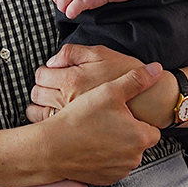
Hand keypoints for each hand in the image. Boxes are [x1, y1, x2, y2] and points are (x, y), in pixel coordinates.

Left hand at [27, 42, 144, 121]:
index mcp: (73, 80)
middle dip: (40, 89)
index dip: (43, 73)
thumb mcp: (102, 53)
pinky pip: (54, 130)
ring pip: (40, 114)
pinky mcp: (79, 134)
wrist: (150, 102)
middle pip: (37, 94)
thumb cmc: (126, 75)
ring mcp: (73, 121)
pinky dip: (50, 124)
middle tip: (48, 88)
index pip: (41, 75)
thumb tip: (52, 60)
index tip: (48, 75)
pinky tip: (60, 120)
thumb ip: (74, 52)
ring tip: (49, 104)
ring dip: (39, 108)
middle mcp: (68, 101)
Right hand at [37, 64, 162, 184]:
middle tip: (107, 120)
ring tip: (97, 131)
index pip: (153, 128)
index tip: (123, 113)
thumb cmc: (80, 119)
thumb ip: (136, 80)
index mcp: (140, 137)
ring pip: (126, 154)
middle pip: (139, 142)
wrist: (53, 147)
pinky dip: (105, 157)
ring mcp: (119, 171)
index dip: (138, 119)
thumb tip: (156, 70)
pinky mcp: (106, 179)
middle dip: (127, 132)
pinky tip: (91, 145)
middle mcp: (134, 158)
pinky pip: (112, 166)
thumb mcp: (109, 92)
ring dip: (117, 145)